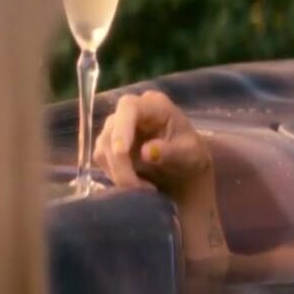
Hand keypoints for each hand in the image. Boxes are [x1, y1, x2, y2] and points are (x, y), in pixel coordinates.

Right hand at [93, 90, 212, 197]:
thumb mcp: (190, 154)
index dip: (122, 128)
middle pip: (111, 132)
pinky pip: (102, 159)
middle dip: (120, 163)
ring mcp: (116, 126)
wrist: (184, 165)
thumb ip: (172, 152)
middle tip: (137, 187)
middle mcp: (130, 110)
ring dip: (118, 173)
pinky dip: (115, 175)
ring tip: (142, 188)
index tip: (121, 152)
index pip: (129, 107)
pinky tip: (136, 185)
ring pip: (103, 148)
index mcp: (154, 105)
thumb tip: (147, 152)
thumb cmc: (190, 153)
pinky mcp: (108, 144)